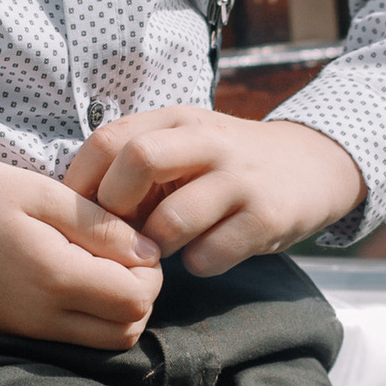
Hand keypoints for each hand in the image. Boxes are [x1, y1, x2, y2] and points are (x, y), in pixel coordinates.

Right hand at [0, 154, 163, 345]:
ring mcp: (21, 332)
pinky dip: (82, 318)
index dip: (150, 271)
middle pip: (125, 331)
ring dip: (112, 311)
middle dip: (138, 296)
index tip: (132, 240)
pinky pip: (66, 340)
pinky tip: (65, 277)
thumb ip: (98, 224)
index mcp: (55, 278)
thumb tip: (149, 251)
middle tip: (120, 255)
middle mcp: (41, 318)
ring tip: (94, 265)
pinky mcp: (5, 333)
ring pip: (99, 344)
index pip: (138, 299)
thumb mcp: (37, 193)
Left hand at [63, 107, 363, 276]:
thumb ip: (135, 164)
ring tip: (162, 251)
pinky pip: (209, 255)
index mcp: (176, 120)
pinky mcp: (267, 217)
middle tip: (118, 235)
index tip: (81, 215)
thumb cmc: (227, 166)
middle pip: (137, 161)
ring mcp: (240, 178)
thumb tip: (73, 205)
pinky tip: (204, 255)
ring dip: (155, 248)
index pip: (108, 140)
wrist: (313, 166)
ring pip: (171, 220)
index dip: (82, 184)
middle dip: (115, 210)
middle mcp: (207, 140)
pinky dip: (196, 265)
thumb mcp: (184, 145)